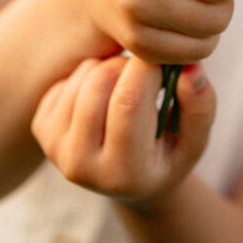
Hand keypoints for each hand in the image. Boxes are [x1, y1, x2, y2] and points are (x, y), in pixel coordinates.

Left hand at [31, 55, 215, 205]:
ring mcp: (56, 150)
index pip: (129, 102)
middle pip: (100, 84)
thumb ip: (200, 106)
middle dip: (129, 64)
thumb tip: (190, 68)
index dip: (148, 69)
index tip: (163, 61)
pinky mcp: (41, 129)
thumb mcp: (194, 139)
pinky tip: (105, 94)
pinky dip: (90, 74)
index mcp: (124, 175)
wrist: (129, 180)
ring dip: (110, 66)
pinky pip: (66, 79)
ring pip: (84, 77)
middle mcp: (82, 169)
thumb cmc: (168, 154)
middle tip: (146, 73)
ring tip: (128, 85)